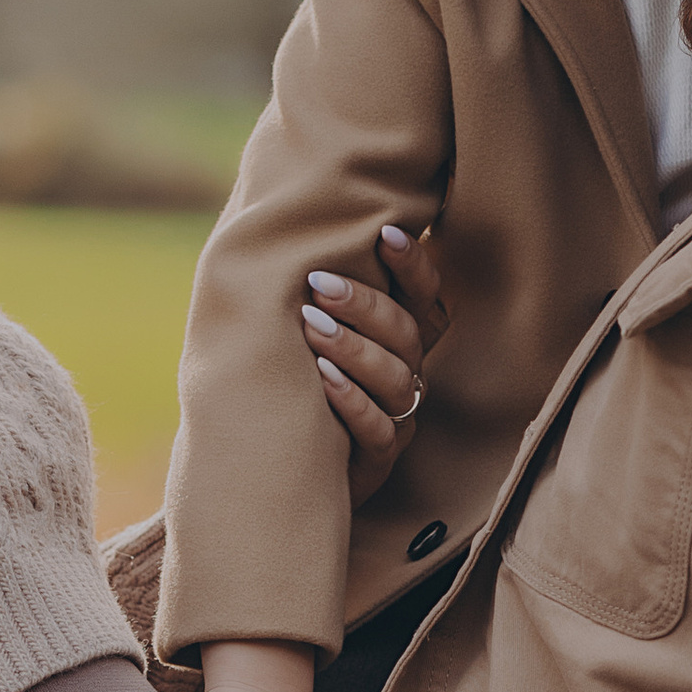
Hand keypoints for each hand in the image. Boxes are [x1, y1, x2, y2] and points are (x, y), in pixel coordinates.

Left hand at [304, 223, 451, 508]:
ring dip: (355, 349)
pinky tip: (324, 381)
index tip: (385, 233)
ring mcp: (394, 417)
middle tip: (319, 283)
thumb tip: (278, 229)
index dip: (413, 265)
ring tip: (311, 328)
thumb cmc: (285, 382)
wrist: (269, 461)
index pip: (422, 296)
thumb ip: (309, 292)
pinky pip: (378, 430)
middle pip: (406, 333)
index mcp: (395, 339)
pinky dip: (353, 402)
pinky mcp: (376, 459)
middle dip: (365, 305)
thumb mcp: (297, 333)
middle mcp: (404, 373)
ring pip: (395, 379)